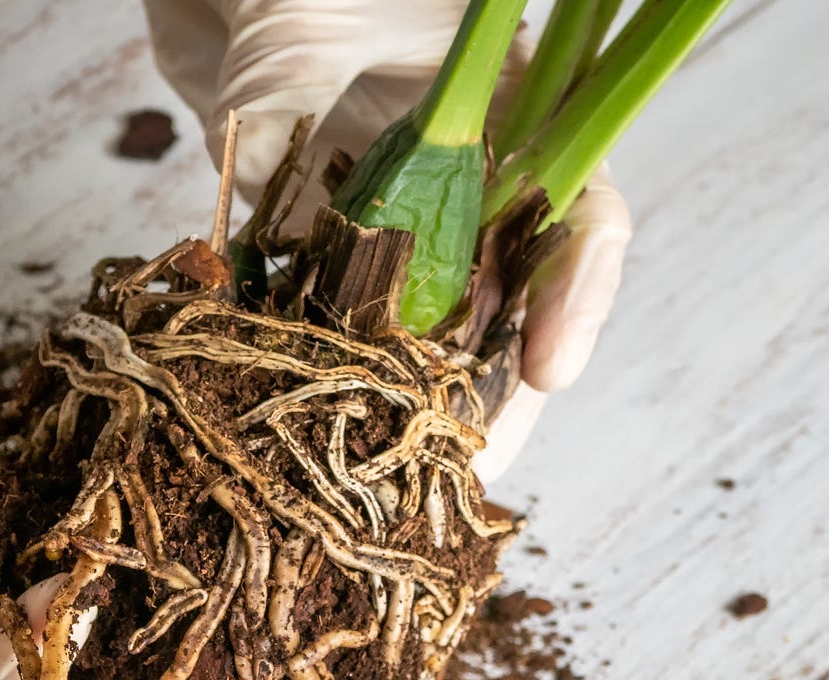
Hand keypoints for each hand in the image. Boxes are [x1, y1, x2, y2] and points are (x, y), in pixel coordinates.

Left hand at [143, 0, 632, 479]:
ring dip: (415, 406)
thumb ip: (284, 100)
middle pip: (506, 299)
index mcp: (508, 110)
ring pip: (424, 331)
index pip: (576, 210)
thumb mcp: (298, 20)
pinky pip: (327, 325)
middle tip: (473, 470)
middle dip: (495, 392)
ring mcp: (388, 212)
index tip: (549, 368)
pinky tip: (313, 436)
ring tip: (408, 484)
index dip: (573, 294)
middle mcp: (459, 175)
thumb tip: (252, 189)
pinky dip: (320, 378)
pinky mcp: (310, 238)